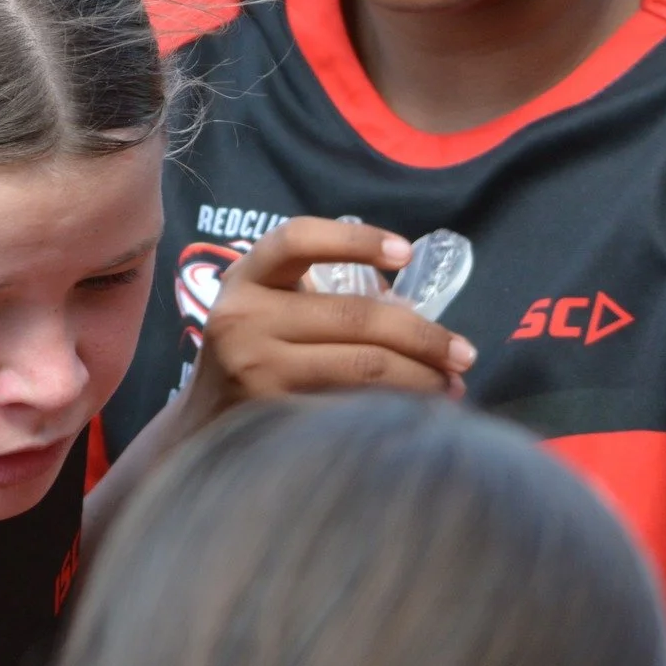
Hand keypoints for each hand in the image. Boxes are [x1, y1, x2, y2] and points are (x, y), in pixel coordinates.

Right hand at [184, 217, 475, 424]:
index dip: (356, 240)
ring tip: (452, 384)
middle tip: (463, 353)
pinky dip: (393, 405)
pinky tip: (418, 410)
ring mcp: (254, 368)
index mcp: (245, 278)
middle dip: (423, 335)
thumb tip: (417, 313)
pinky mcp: (271, 413)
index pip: (298, 239)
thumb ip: (325, 298)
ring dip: (420, 375)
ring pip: (362, 364)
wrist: (202, 426)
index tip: (405, 253)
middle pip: (354, 315)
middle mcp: (242, 317)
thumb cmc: (255, 357)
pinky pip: (351, 404)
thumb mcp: (271, 311)